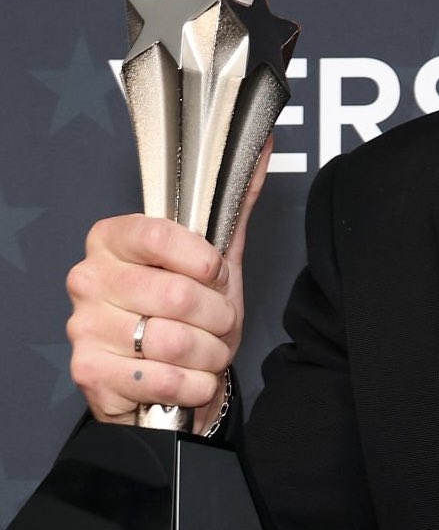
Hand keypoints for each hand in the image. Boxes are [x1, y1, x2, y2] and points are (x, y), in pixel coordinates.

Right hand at [66, 139, 272, 435]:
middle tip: (219, 322)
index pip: (158, 233)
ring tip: (207, 351)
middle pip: (175, 294)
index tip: (216, 272)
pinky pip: (163, 379)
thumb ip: (236, 205)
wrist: (167, 382)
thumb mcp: (218, 260)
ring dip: (209, 353)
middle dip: (217, 316)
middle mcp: (89, 278)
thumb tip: (263, 145)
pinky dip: (193, 384)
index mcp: (113, 240)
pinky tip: (190, 378)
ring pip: (173, 340)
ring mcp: (83, 326)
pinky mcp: (88, 372)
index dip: (201, 259)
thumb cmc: (190, 315)